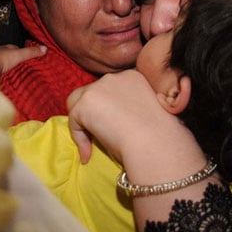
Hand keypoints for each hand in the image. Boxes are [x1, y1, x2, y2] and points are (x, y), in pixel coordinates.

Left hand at [0, 44, 46, 80]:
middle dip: (15, 63)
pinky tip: (7, 82)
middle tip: (24, 69)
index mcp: (3, 48)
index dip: (22, 53)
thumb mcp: (19, 54)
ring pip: (2, 67)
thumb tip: (45, 48)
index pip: (14, 49)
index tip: (28, 57)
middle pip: (8, 59)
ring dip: (8, 71)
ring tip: (17, 77)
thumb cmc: (0, 59)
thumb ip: (31, 52)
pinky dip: (3, 78)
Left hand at [68, 70, 214, 230]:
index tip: (112, 127)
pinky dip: (79, 139)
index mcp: (133, 76)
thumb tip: (111, 122)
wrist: (155, 142)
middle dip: (92, 112)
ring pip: (77, 103)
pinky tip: (89, 155)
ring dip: (82, 122)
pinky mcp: (86, 103)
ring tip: (92, 144)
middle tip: (99, 135)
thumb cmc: (157, 136)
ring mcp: (98, 88)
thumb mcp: (144, 113)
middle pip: (91, 92)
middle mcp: (115, 77)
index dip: (107, 108)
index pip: (109, 89)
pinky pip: (74, 122)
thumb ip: (128, 109)